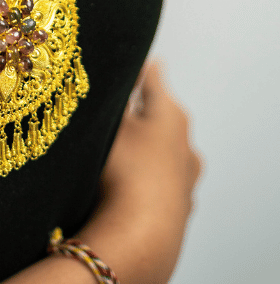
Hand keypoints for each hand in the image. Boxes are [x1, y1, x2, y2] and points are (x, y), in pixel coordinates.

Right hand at [79, 62, 202, 282]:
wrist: (141, 235)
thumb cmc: (124, 170)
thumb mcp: (107, 124)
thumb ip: (110, 99)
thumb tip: (109, 75)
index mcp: (171, 115)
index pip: (152, 79)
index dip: (136, 68)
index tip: (127, 59)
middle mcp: (185, 144)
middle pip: (157, 116)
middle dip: (135, 110)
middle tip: (111, 104)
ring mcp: (185, 177)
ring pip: (158, 150)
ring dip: (139, 144)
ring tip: (113, 145)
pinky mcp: (177, 205)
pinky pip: (156, 179)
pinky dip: (141, 173)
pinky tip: (123, 179)